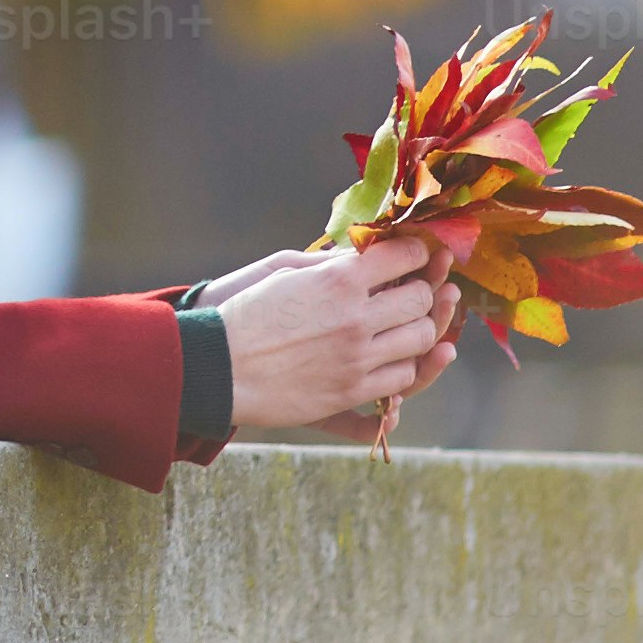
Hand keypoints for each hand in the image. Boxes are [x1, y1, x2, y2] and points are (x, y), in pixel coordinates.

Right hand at [211, 237, 463, 437]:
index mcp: (339, 279)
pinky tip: (392, 357)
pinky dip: (404, 366)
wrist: (219, 366)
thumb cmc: (245, 313)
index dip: (417, 251)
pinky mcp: (352, 391)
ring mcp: (357, 358)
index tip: (418, 253)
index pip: (404, 256)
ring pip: (420, 341)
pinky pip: (401, 379)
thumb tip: (361, 258)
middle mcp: (356, 317)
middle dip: (423, 290)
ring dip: (419, 330)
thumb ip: (330, 264)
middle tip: (414, 289)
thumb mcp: (284, 271)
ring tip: (406, 325)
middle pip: (420, 299)